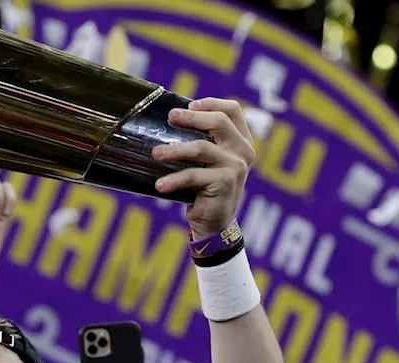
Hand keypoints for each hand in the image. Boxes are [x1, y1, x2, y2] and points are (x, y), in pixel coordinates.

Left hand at [152, 98, 255, 239]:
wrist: (215, 223)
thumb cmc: (206, 188)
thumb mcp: (209, 161)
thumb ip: (202, 140)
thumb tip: (170, 120)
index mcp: (242, 141)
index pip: (233, 110)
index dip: (211, 103)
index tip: (189, 105)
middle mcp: (243, 151)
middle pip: (219, 122)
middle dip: (191, 117)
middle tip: (170, 117)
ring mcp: (236, 167)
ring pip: (202, 148)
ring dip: (175, 150)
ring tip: (155, 154)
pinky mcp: (225, 183)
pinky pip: (193, 175)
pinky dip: (173, 180)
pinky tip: (160, 185)